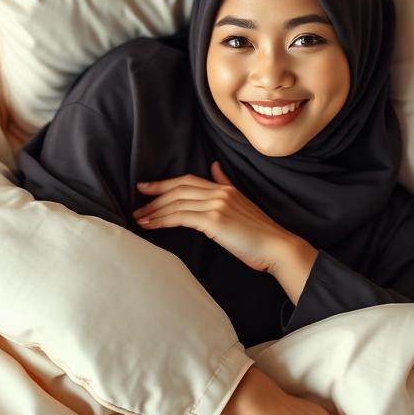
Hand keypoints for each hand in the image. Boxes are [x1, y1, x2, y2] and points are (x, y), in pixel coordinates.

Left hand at [135, 162, 295, 273]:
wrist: (277, 247)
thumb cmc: (259, 233)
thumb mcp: (242, 203)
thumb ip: (226, 185)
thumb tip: (215, 167)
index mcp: (225, 188)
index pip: (188, 180)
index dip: (165, 183)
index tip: (145, 187)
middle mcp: (220, 192)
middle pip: (179, 188)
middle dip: (154, 195)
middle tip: (136, 202)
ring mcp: (217, 205)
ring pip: (176, 202)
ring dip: (154, 210)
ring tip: (138, 218)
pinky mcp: (214, 220)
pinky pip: (181, 216)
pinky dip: (162, 219)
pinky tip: (150, 225)